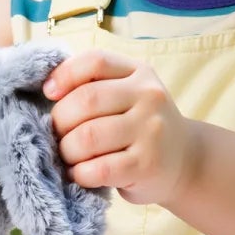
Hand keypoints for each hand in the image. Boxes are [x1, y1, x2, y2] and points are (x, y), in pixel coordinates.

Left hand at [44, 50, 199, 206]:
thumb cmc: (140, 126)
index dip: (64, 75)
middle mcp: (149, 97)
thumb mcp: (127, 94)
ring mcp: (150, 131)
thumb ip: (94, 84)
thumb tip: (49, 88)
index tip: (49, 93)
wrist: (185, 161)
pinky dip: (80, 173)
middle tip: (58, 135)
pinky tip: (81, 173)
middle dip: (60, 121)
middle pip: (86, 100)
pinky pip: (98, 169)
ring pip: (87, 137)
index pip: (95, 61)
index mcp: (139, 72)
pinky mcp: (146, 165)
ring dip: (67, 150)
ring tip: (69, 156)